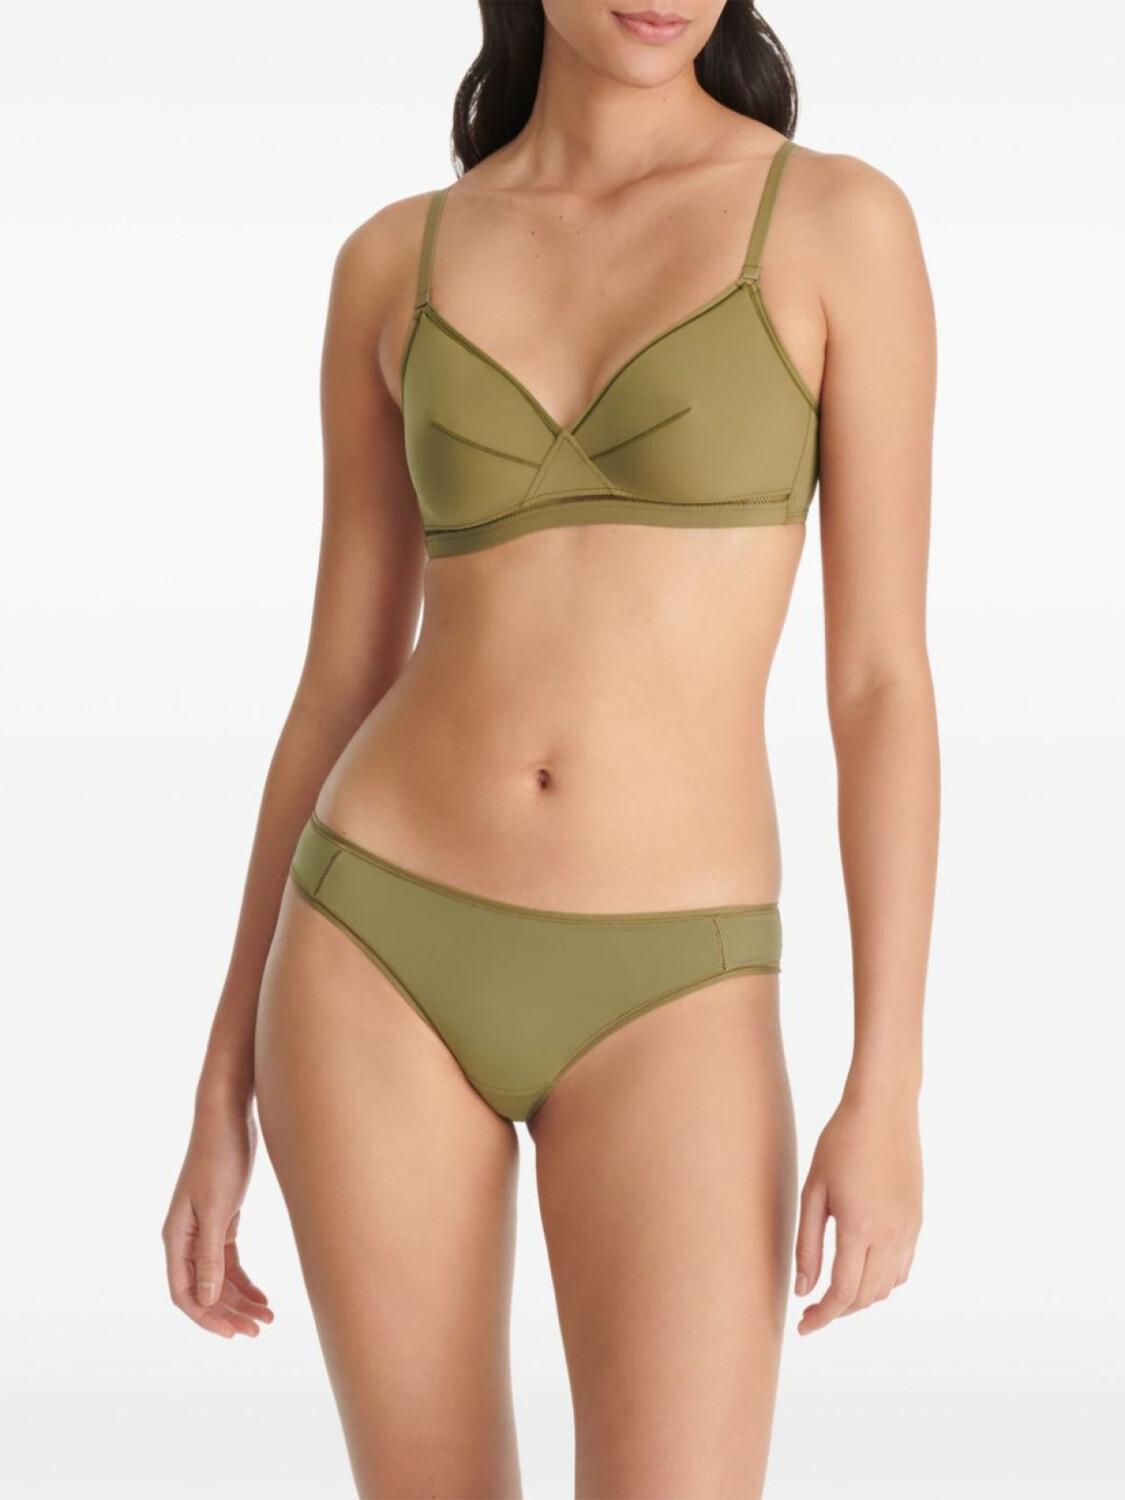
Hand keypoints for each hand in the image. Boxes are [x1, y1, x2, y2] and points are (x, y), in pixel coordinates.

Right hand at [161, 1099, 273, 1338]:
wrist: (229, 1118)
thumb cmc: (220, 1158)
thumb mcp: (218, 1209)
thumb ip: (210, 1256)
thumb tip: (206, 1301)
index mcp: (176, 1238)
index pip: (184, 1293)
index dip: (207, 1317)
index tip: (234, 1334)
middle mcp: (185, 1238)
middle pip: (204, 1290)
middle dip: (230, 1313)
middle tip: (260, 1329)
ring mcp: (203, 1229)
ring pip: (219, 1278)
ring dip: (241, 1299)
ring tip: (268, 1317)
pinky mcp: (222, 1219)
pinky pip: (229, 1261)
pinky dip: (244, 1280)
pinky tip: (262, 1294)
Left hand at [793, 1088, 921, 1333]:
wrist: (884, 1108)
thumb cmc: (840, 1142)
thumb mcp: (813, 1190)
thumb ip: (808, 1243)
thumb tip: (803, 1289)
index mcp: (860, 1227)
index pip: (843, 1293)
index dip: (822, 1316)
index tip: (803, 1326)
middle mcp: (891, 1235)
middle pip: (866, 1296)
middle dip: (839, 1310)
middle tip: (813, 1308)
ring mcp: (909, 1229)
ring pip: (887, 1286)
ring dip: (861, 1297)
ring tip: (833, 1290)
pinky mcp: (917, 1219)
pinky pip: (903, 1267)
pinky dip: (882, 1280)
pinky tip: (862, 1269)